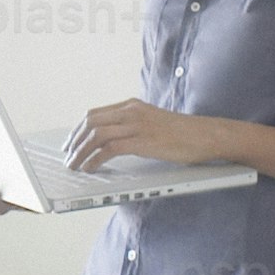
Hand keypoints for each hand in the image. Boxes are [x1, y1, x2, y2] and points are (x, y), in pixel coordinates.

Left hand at [69, 100, 219, 171]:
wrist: (205, 135)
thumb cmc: (183, 133)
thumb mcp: (153, 123)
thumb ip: (133, 127)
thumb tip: (112, 141)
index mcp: (132, 105)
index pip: (94, 114)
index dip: (78, 129)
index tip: (71, 143)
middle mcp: (131, 111)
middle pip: (91, 122)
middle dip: (75, 141)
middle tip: (68, 156)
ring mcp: (137, 125)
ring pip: (97, 135)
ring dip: (81, 152)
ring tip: (75, 166)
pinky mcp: (143, 141)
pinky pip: (110, 149)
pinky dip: (95, 159)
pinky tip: (91, 168)